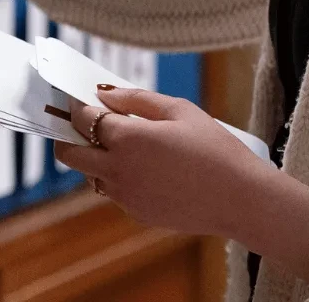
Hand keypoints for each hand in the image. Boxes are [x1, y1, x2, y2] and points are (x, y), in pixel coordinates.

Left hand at [57, 86, 263, 236]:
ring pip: (90, 174)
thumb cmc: (215, 149)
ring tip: (124, 145)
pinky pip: (114, 191)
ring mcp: (125, 196)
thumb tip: (106, 95)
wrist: (240, 199)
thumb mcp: (179, 110)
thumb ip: (137, 98)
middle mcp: (118, 170)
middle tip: (83, 124)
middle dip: (68, 135)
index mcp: (127, 139)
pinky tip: (147, 169)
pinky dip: (118, 177)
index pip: (83, 119)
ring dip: (95, 157)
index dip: (77, 106)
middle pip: (68, 153)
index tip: (79, 99)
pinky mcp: (136, 213)